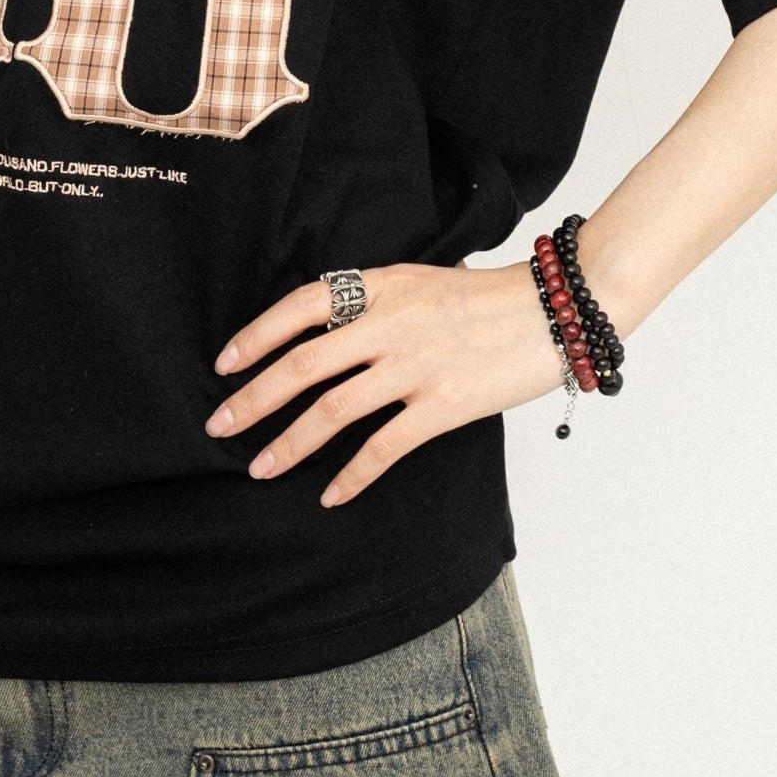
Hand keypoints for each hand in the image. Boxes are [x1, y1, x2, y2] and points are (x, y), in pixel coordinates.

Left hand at [204, 262, 566, 507]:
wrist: (557, 309)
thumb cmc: (489, 298)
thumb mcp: (421, 282)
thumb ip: (376, 302)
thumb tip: (327, 328)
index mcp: (381, 287)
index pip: (301, 306)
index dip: (257, 335)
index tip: (225, 364)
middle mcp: (389, 325)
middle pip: (302, 365)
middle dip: (252, 399)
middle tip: (219, 426)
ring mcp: (414, 366)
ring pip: (332, 411)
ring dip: (289, 444)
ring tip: (261, 467)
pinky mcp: (442, 405)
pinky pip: (383, 447)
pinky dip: (352, 475)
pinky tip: (331, 495)